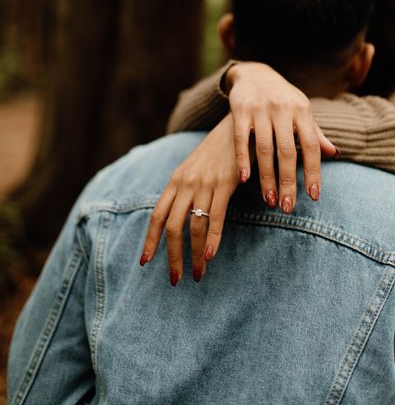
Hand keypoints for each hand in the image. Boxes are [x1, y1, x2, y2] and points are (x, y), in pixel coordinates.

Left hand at [140, 114, 238, 284]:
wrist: (238, 125)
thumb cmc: (218, 150)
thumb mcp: (195, 168)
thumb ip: (186, 189)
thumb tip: (180, 216)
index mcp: (175, 180)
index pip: (156, 215)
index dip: (150, 240)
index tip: (146, 262)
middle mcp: (185, 183)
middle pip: (172, 226)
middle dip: (172, 256)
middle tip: (176, 278)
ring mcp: (204, 183)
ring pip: (194, 226)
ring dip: (195, 254)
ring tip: (198, 273)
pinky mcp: (224, 184)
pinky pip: (216, 217)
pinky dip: (213, 239)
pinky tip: (211, 256)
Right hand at [226, 62, 338, 213]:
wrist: (254, 73)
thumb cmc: (283, 98)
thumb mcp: (301, 111)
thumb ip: (315, 133)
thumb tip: (335, 154)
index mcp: (302, 111)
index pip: (311, 146)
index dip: (313, 171)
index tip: (314, 196)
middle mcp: (282, 109)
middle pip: (287, 152)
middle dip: (287, 181)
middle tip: (287, 207)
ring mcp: (260, 109)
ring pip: (264, 149)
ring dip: (266, 178)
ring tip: (269, 200)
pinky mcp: (239, 110)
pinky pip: (241, 139)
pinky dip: (242, 160)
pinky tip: (244, 179)